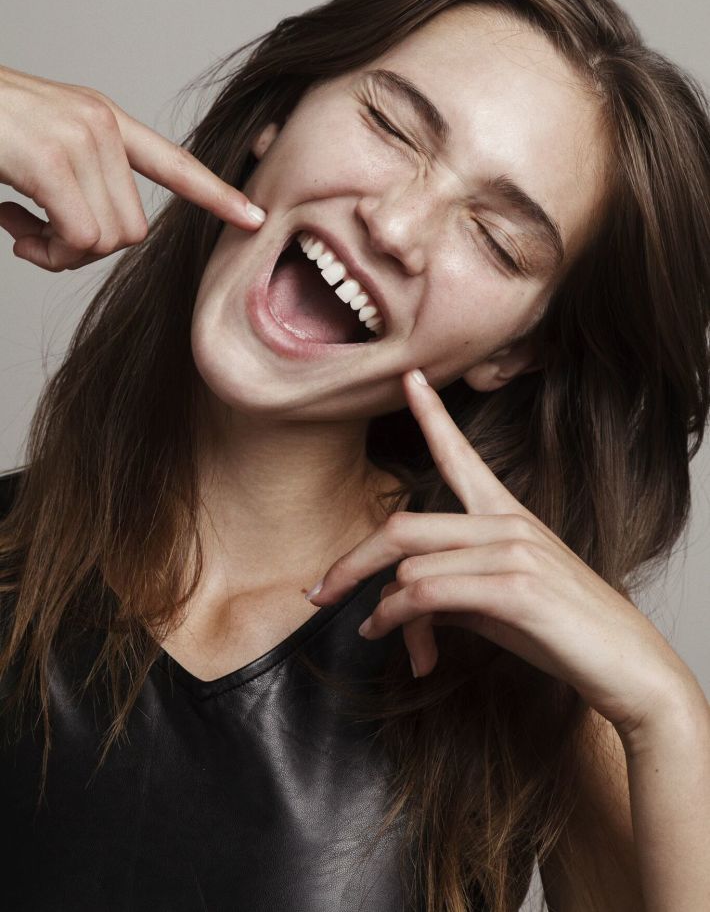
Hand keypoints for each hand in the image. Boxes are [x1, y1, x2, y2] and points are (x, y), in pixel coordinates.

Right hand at [0, 63, 265, 271]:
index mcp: (103, 121)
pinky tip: (12, 226)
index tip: (254, 217)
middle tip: (39, 238)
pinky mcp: (51, 160)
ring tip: (22, 227)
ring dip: (60, 253)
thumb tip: (90, 239)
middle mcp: (100, 125)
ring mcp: (78, 140)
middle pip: (132, 231)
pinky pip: (76, 239)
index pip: (173, 161)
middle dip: (86, 251)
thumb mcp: (39, 150)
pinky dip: (44, 251)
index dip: (214, 194)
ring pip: (105, 240)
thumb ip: (78, 184)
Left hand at [309, 369, 695, 740]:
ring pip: (409, 565)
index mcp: (505, 514)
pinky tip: (389, 635)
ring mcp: (512, 551)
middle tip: (318, 592)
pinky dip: (396, 617)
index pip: (460, 455)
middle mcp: (506, 522)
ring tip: (375, 632)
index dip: (430, 414)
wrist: (625, 664)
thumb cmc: (561, 629)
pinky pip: (427, 593)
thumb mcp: (496, 599)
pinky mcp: (515, 588)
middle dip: (351, 563)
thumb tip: (395, 598)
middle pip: (402, 526)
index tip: (408, 377)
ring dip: (380, 608)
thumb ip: (449, 585)